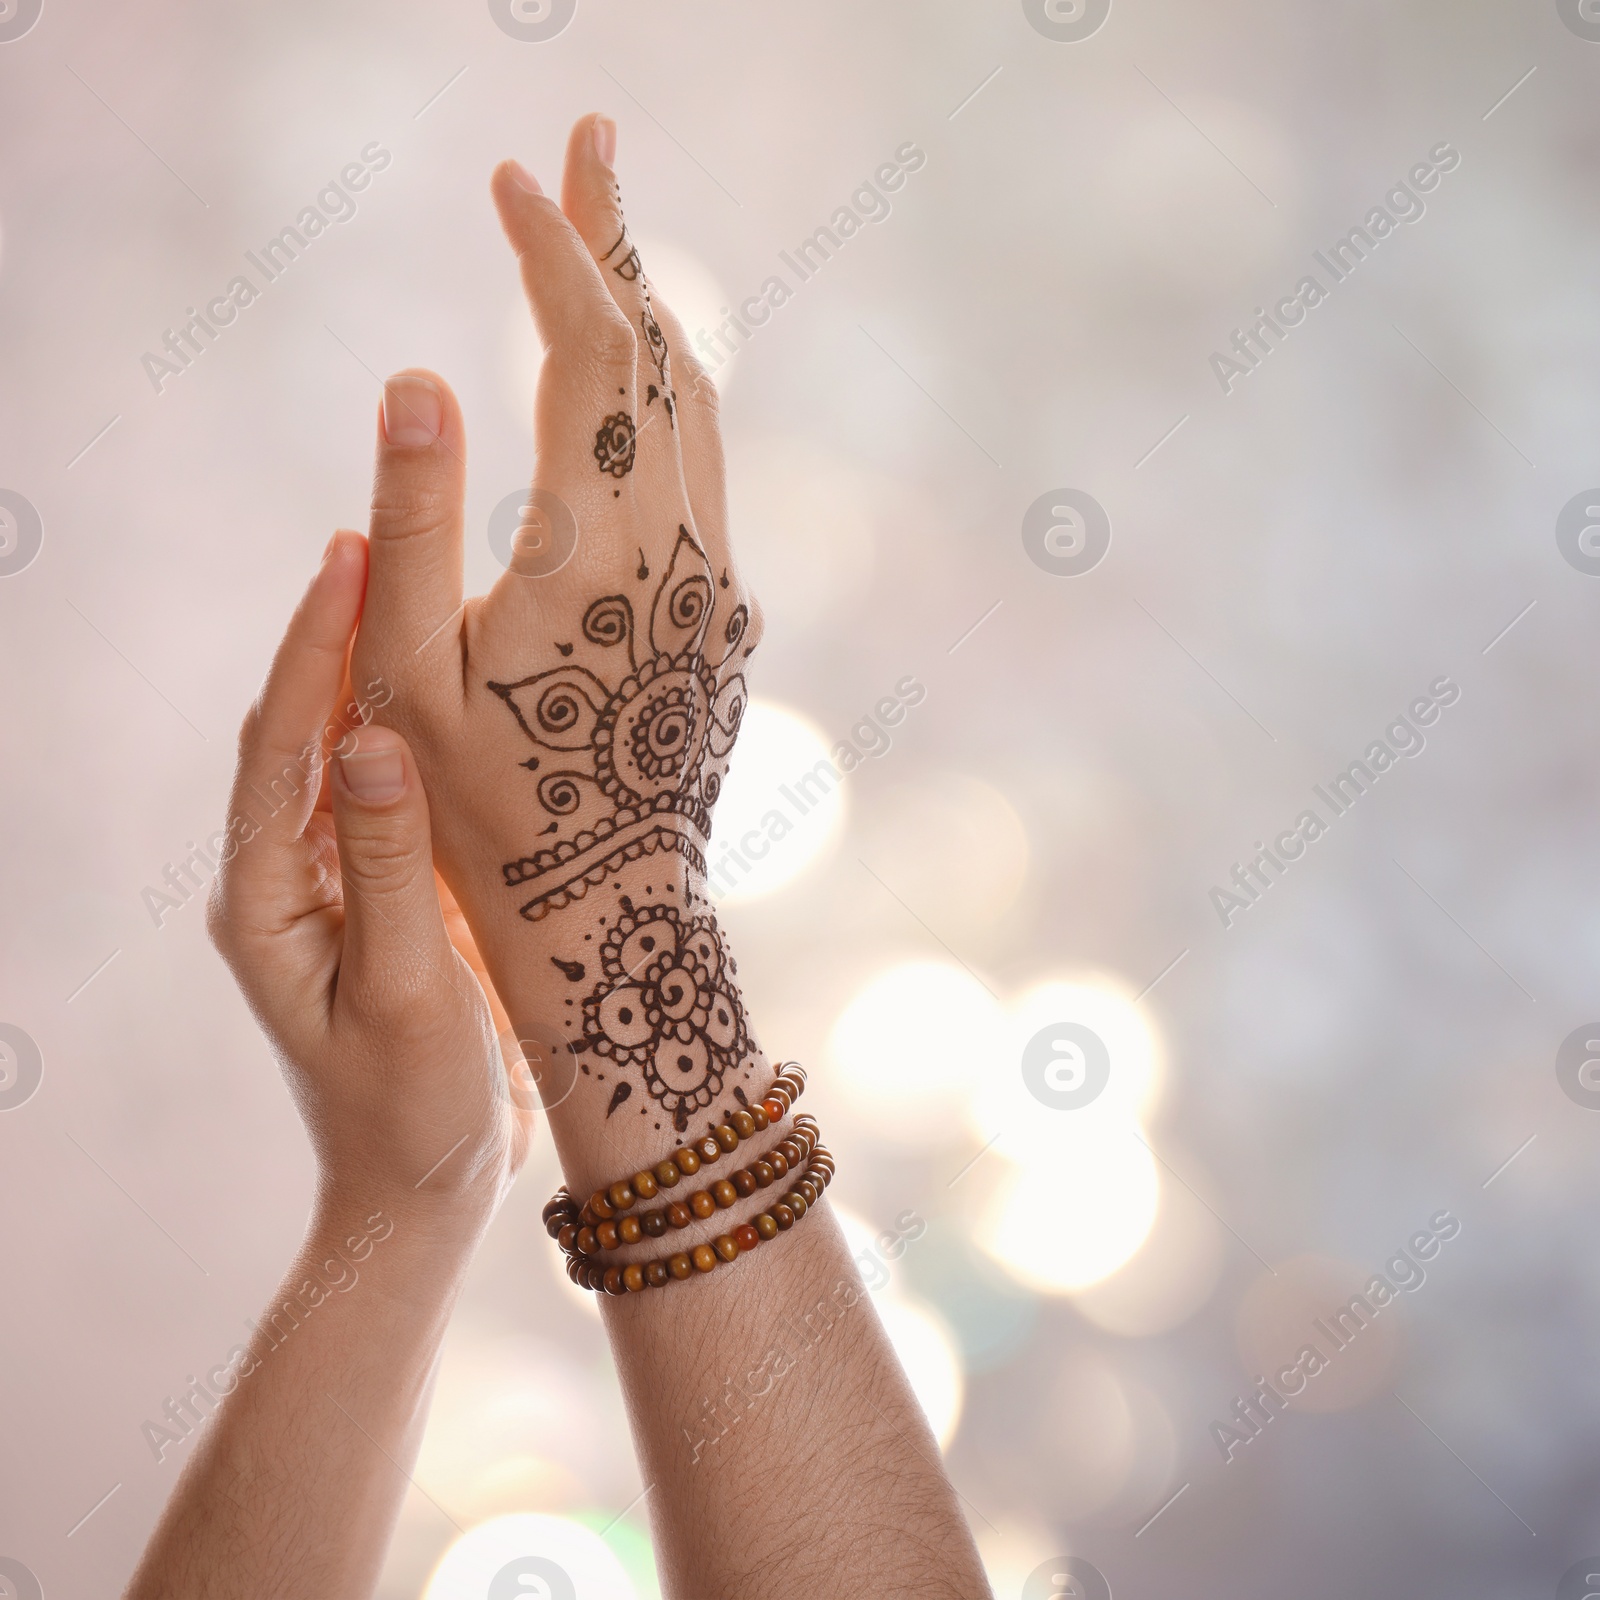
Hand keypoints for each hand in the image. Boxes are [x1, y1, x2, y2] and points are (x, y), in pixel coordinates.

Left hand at [207, 532, 532, 1235]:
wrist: (420, 1195)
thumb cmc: (413, 1113)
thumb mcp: (407, 996)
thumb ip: (389, 871)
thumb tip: (375, 740)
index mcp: (264, 902)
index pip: (279, 746)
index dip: (313, 644)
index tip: (353, 549)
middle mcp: (282, 881)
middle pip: (296, 730)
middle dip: (332, 630)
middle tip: (378, 526)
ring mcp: (329, 888)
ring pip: (339, 755)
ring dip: (368, 668)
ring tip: (410, 579)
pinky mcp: (378, 899)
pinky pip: (384, 795)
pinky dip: (411, 730)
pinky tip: (450, 689)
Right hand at [350, 115, 765, 1179]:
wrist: (610, 913)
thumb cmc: (484, 811)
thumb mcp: (412, 677)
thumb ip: (415, 522)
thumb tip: (419, 377)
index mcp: (597, 539)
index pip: (594, 347)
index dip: (557, 251)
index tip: (515, 179)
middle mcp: (681, 541)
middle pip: (666, 353)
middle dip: (619, 244)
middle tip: (587, 151)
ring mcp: (716, 578)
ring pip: (699, 410)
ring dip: (652, 318)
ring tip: (608, 246)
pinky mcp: (723, 613)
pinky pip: (704, 471)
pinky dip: (666, 399)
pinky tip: (635, 389)